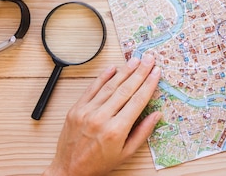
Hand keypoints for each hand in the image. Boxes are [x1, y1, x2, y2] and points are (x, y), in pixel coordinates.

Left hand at [43, 54, 161, 175]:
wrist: (69, 170)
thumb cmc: (98, 164)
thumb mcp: (126, 153)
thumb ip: (142, 132)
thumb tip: (156, 115)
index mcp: (116, 130)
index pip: (137, 100)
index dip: (149, 84)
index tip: (156, 73)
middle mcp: (101, 118)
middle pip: (125, 89)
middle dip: (140, 72)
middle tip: (149, 59)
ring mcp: (87, 112)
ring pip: (109, 86)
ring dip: (124, 71)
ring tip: (135, 60)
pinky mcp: (76, 109)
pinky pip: (92, 89)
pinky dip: (103, 77)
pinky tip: (113, 68)